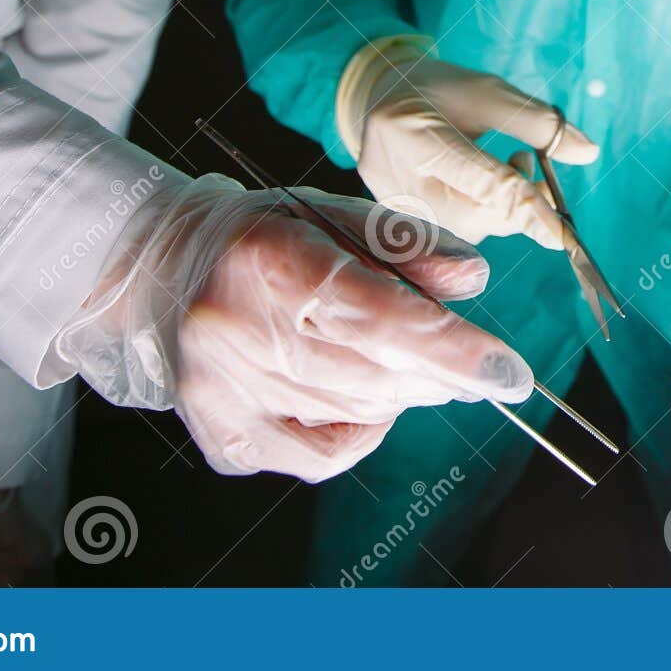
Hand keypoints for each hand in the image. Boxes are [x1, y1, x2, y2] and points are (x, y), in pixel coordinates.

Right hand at [56, 179, 533, 481]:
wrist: (161, 268)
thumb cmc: (261, 235)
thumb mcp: (333, 214)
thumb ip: (408, 243)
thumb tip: (472, 281)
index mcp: (271, 261)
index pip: (378, 317)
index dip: (452, 350)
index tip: (509, 373)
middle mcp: (237, 330)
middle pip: (376, 373)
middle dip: (438, 371)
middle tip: (465, 357)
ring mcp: (224, 392)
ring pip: (355, 412)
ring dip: (405, 393)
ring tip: (409, 363)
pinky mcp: (222, 435)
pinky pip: (322, 456)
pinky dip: (363, 430)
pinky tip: (365, 398)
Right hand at [355, 57, 597, 247]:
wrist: (377, 97)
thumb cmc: (437, 89)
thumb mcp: (487, 90)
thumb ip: (536, 122)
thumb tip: (588, 152)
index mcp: (412, 132)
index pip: (480, 182)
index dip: (527, 209)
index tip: (563, 234)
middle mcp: (392, 174)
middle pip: (472, 217)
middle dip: (517, 207)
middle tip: (535, 172)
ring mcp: (388, 202)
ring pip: (465, 231)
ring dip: (501, 210)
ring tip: (507, 167)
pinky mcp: (392, 218)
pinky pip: (451, 232)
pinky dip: (480, 214)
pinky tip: (482, 187)